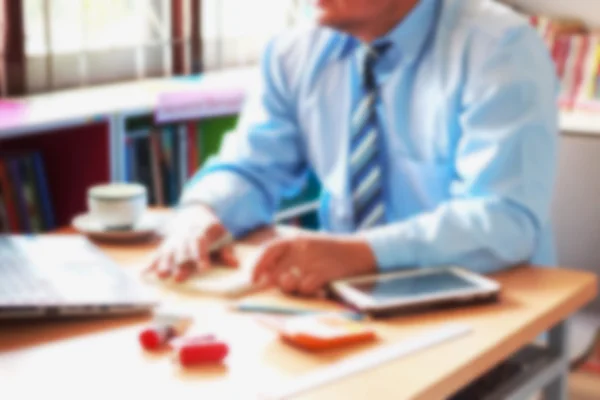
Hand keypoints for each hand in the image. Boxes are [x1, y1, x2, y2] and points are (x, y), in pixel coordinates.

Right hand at [146, 204, 236, 281]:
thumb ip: (227, 251)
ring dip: (164, 264)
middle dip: (181, 264)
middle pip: (182, 251)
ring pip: (168, 252)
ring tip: (161, 276)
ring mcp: (174, 240)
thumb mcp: (223, 238)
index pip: (200, 244)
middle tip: (178, 278)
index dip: (201, 256)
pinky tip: (142, 273)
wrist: (195, 214)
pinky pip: (157, 254)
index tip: (204, 268)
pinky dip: (150, 263)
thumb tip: (235, 264)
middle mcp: (185, 236)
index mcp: (201, 232)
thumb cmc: (212, 232)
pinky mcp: (165, 245)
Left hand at [252, 233, 376, 296]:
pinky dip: (308, 291)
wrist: (361, 251)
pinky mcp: (324, 272)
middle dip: (275, 284)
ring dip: (292, 288)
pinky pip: (305, 287)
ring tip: (304, 284)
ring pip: (289, 282)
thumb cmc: (332, 252)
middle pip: (276, 271)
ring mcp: (312, 260)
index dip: (258, 265)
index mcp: (296, 239)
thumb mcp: (309, 247)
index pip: (269, 250)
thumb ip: (289, 258)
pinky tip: (316, 287)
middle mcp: (302, 248)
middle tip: (281, 288)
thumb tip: (267, 277)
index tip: (254, 279)